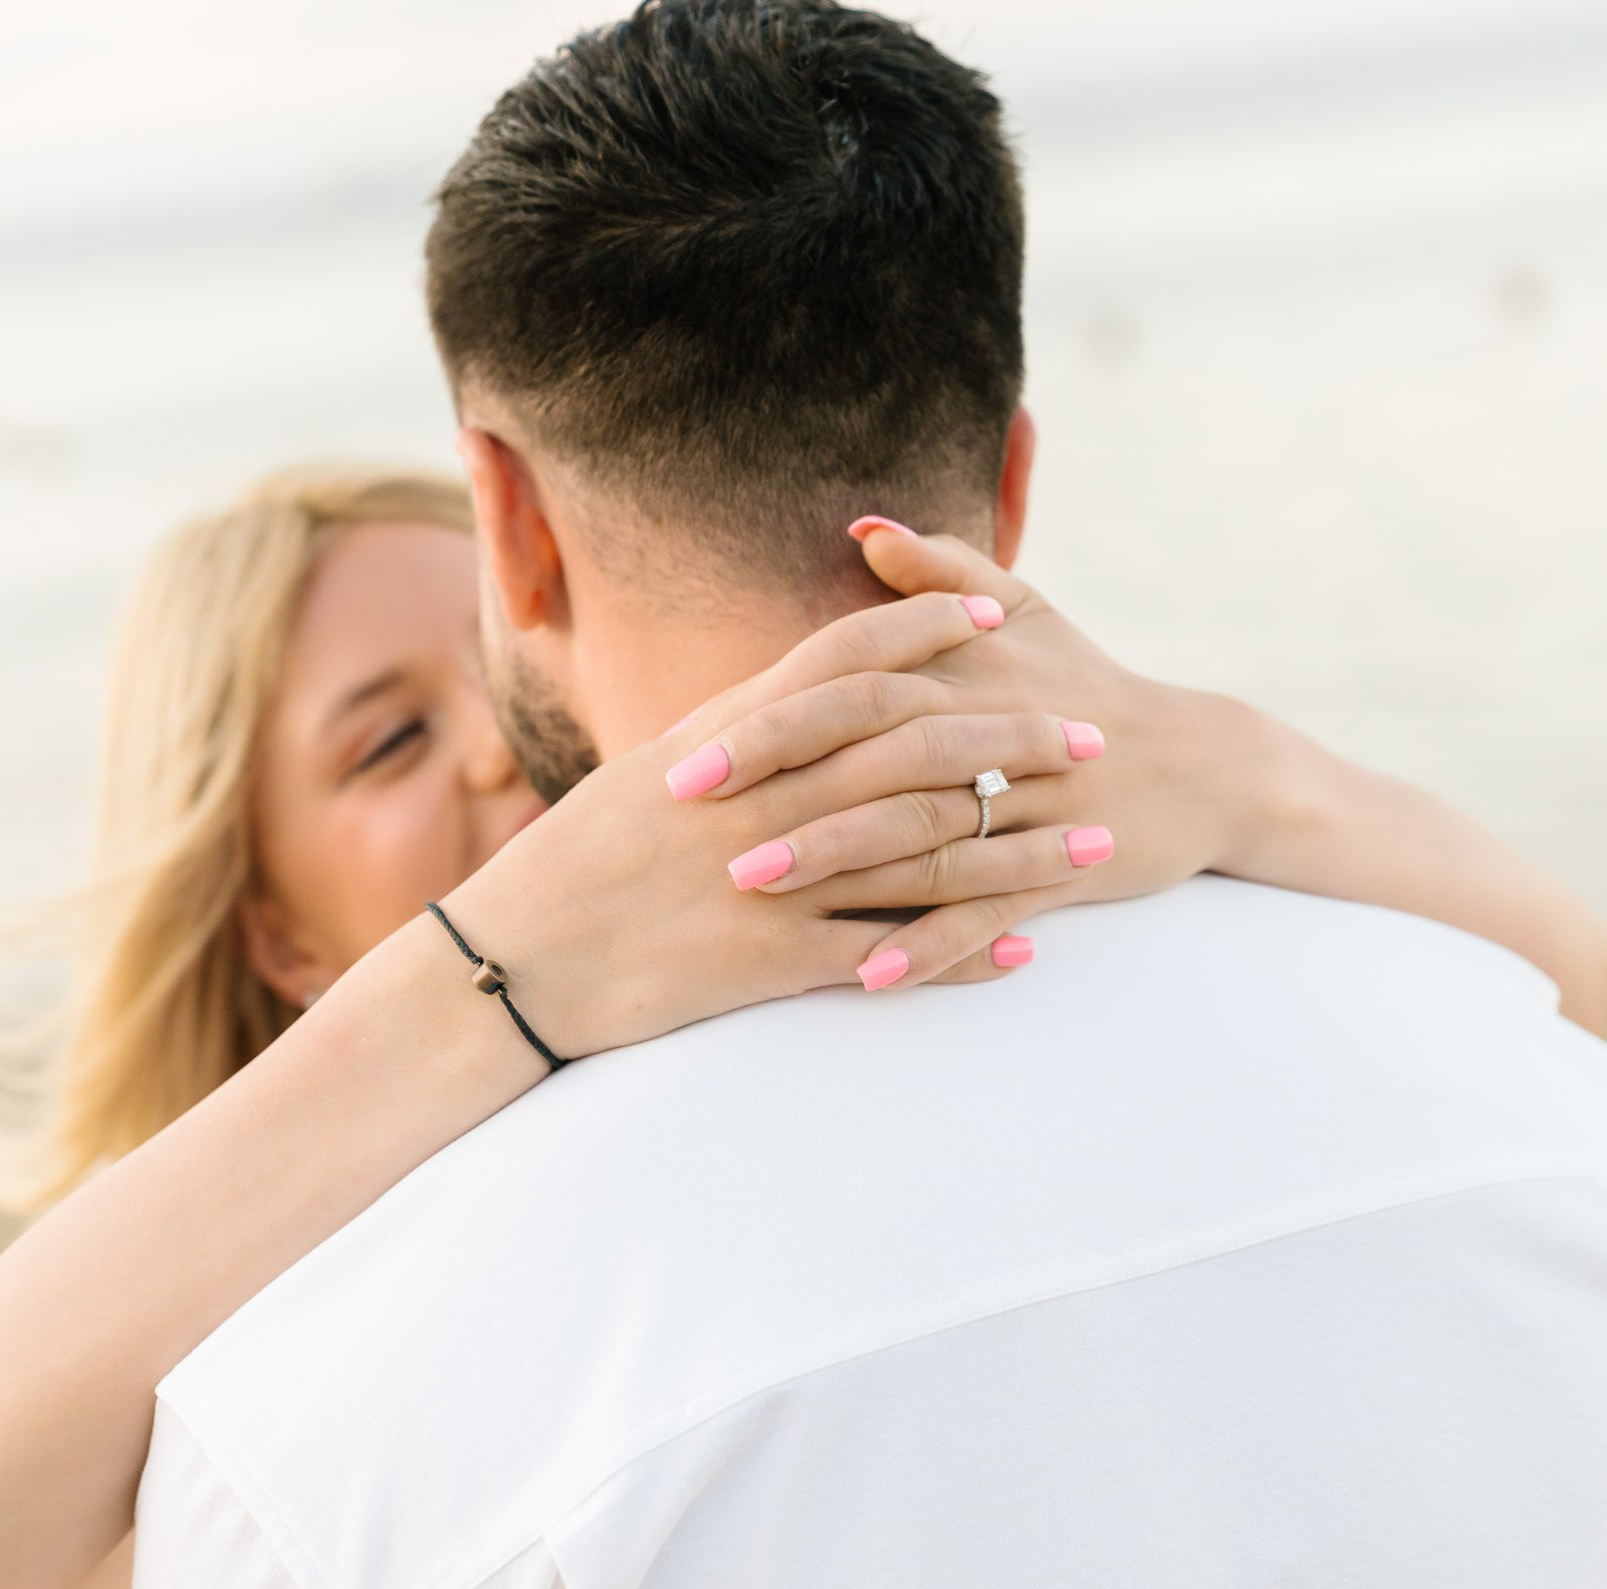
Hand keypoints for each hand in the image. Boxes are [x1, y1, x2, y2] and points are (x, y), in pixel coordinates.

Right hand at [438, 582, 1122, 1056]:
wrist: (511, 960)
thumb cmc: (577, 861)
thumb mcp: (655, 772)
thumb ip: (742, 733)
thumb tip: (807, 695)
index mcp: (730, 736)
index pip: (848, 657)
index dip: (928, 624)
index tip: (1000, 609)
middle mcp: (763, 796)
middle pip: (917, 749)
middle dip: (1017, 738)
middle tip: (1094, 736)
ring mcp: (773, 879)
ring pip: (926, 853)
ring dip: (1021, 849)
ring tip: (1096, 847)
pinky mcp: (773, 960)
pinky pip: (892, 953)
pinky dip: (964, 949)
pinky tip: (1026, 949)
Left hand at [670, 521, 1278, 988]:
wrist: (1202, 764)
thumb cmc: (1088, 682)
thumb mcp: (1027, 610)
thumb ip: (940, 568)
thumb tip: (860, 529)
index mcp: (972, 667)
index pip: (852, 684)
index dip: (768, 715)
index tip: (684, 750)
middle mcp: (996, 728)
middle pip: (873, 750)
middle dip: (778, 781)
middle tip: (690, 814)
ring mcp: (1034, 802)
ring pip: (922, 832)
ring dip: (833, 862)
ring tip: (749, 889)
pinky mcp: (1067, 867)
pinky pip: (990, 910)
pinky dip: (931, 943)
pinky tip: (868, 975)